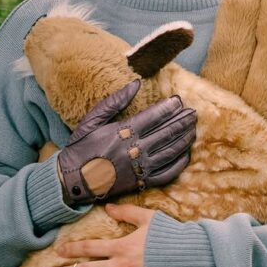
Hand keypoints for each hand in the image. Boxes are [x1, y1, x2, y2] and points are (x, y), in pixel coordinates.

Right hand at [57, 80, 195, 204]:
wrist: (72, 180)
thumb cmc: (81, 147)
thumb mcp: (92, 119)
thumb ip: (115, 101)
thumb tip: (135, 83)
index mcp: (123, 132)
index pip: (154, 117)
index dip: (169, 108)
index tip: (179, 100)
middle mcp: (135, 150)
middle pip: (166, 133)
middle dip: (182, 121)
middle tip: (194, 113)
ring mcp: (140, 168)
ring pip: (170, 152)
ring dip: (184, 139)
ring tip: (193, 129)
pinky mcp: (141, 183)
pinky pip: (167, 174)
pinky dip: (179, 164)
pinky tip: (186, 154)